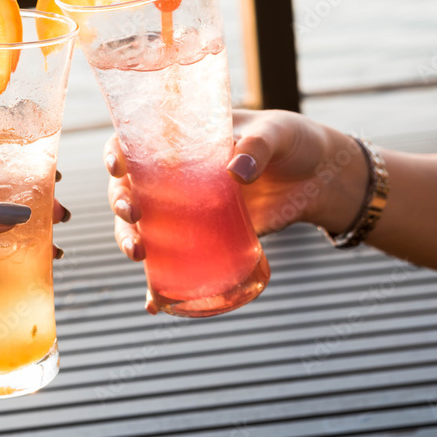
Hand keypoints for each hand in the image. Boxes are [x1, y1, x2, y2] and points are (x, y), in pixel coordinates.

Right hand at [105, 110, 367, 311]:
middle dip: (120, 203)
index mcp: (183, 141)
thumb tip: (236, 172)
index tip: (117, 166)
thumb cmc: (293, 143)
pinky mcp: (205, 239)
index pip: (135, 144)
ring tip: (138, 253)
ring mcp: (187, 211)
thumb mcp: (276, 133)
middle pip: (130, 190)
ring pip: (143, 227)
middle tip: (132, 213)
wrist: (319, 181)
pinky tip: (153, 302)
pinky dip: (159, 285)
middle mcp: (174, 176)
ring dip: (129, 240)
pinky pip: (173, 262)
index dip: (117, 154)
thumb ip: (258, 146)